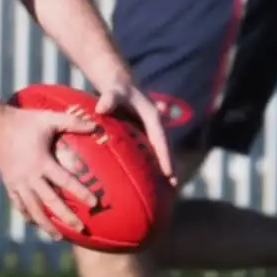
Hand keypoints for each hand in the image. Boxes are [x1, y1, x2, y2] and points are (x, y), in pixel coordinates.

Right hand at [0, 103, 100, 235]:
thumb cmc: (23, 121)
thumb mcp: (49, 119)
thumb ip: (72, 122)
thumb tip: (96, 125)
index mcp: (41, 163)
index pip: (65, 182)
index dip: (80, 193)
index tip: (95, 203)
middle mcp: (29, 177)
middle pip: (50, 203)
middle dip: (66, 217)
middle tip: (81, 229)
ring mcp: (17, 183)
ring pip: (32, 210)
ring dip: (45, 224)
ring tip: (58, 237)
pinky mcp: (8, 183)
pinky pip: (18, 204)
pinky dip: (27, 215)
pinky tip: (35, 223)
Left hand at [89, 66, 176, 183]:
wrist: (120, 85)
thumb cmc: (116, 89)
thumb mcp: (113, 92)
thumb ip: (109, 99)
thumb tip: (101, 109)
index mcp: (152, 118)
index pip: (161, 140)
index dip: (165, 157)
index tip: (169, 173)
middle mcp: (156, 126)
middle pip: (165, 149)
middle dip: (170, 167)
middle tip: (174, 187)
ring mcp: (151, 132)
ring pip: (159, 152)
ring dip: (164, 169)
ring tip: (167, 191)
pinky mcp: (144, 136)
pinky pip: (150, 152)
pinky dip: (152, 166)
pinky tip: (148, 183)